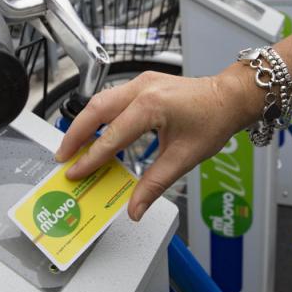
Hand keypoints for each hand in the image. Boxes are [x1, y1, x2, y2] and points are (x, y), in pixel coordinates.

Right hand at [55, 67, 257, 220]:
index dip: (90, 158)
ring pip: (100, 101)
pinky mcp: (142, 83)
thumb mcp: (184, 158)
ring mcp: (141, 83)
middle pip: (95, 110)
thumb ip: (154, 184)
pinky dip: (99, 115)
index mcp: (151, 106)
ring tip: (73, 146)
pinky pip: (112, 98)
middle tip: (62, 157)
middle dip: (75, 134)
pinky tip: (95, 131)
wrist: (230, 98)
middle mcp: (142, 89)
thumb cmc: (213, 121)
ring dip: (84, 123)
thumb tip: (135, 208)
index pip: (111, 137)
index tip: (75, 172)